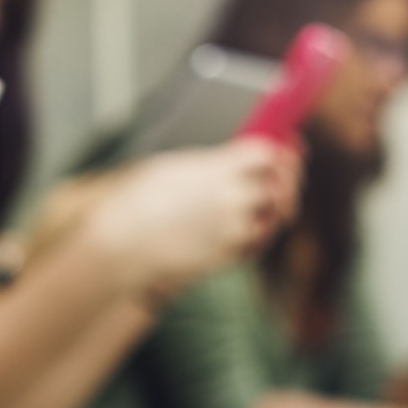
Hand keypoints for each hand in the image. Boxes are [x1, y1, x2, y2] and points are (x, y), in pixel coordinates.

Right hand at [84, 139, 297, 301]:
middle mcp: (231, 200)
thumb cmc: (134, 204)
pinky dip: (259, 233)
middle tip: (285, 175)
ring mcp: (231, 232)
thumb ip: (210, 163)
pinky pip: (256, 244)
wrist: (121, 246)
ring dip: (275, 208)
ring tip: (270, 201)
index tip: (284, 149)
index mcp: (217, 170)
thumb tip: (229, 162)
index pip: (269, 153)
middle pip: (280, 185)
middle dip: (286, 178)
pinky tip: (250, 226)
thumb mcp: (171, 166)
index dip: (281, 150)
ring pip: (273, 217)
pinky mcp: (225, 258)